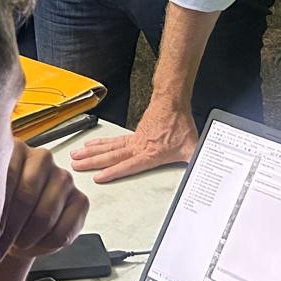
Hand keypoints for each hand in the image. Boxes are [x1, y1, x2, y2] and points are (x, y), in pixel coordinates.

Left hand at [0, 141, 89, 264]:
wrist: (17, 233)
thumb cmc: (0, 215)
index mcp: (15, 149)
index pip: (7, 176)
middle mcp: (41, 158)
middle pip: (26, 195)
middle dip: (11, 228)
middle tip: (0, 245)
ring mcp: (63, 177)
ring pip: (45, 215)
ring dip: (27, 238)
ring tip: (18, 243)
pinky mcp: (80, 199)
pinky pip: (63, 230)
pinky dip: (46, 245)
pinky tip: (37, 243)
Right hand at [71, 100, 197, 183]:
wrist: (172, 101)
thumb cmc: (179, 123)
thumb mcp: (191, 147)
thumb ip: (196, 161)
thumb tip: (204, 172)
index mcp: (149, 154)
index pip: (128, 165)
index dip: (113, 172)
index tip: (98, 178)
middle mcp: (138, 147)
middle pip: (110, 156)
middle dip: (92, 162)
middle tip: (76, 167)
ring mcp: (133, 140)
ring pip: (108, 147)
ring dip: (91, 152)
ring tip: (76, 157)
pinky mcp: (133, 134)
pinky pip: (113, 141)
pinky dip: (99, 143)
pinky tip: (90, 145)